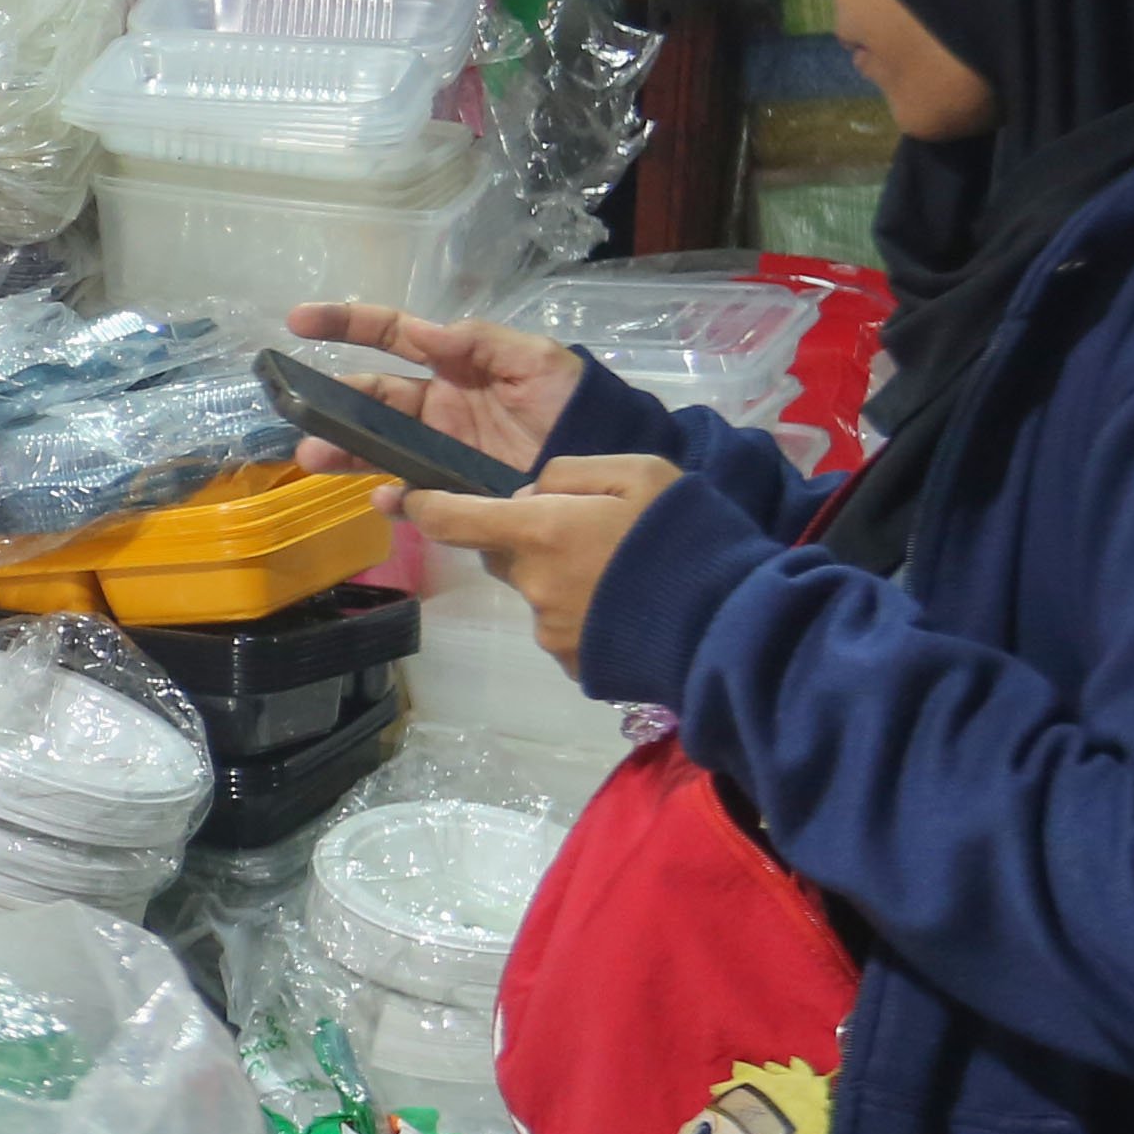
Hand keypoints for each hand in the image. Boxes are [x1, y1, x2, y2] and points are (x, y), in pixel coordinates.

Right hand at [285, 302, 583, 477]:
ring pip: (379, 447)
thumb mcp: (536, 360)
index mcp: (454, 365)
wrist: (609, 461)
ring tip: (316, 458)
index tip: (298, 321)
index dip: (346, 325)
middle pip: (372, 398)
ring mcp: (442, 450)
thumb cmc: (575, 404)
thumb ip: (480, 343)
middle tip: (301, 417)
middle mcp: (438, 406)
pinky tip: (384, 500)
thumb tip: (427, 332)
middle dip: (332, 403)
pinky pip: (414, 495)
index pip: (391, 336)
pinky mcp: (455, 491)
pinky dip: (395, 499)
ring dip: (344, 450)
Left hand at [401, 455, 682, 665]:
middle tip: (583, 527)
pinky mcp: (570, 663)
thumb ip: (567, 472)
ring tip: (618, 570)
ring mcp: (548, 631)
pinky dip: (581, 610)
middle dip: (525, 536)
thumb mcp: (635, 471)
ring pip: (533, 587)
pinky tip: (623, 604)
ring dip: (558, 574)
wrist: (727, 624)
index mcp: (539, 532)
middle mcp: (531, 584)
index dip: (423, 506)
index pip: (452, 519)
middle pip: (502, 552)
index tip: (405, 498)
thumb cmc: (682, 535)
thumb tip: (527, 494)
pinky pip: (559, 624)